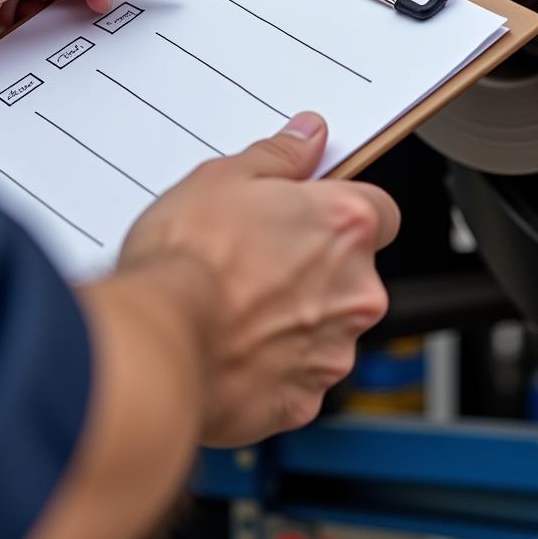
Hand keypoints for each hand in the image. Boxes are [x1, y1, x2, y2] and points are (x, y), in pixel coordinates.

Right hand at [118, 111, 399, 445]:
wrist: (158, 342)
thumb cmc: (188, 259)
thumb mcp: (224, 178)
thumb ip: (280, 156)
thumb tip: (307, 137)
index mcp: (345, 226)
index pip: (379, 211)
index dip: (342, 211)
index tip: (310, 211)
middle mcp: (355, 291)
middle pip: (353, 273)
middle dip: (314, 267)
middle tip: (256, 257)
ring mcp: (333, 351)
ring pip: (326, 326)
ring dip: (294, 316)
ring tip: (234, 304)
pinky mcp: (304, 401)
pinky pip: (297, 376)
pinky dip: (272, 364)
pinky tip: (229, 345)